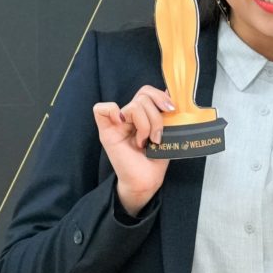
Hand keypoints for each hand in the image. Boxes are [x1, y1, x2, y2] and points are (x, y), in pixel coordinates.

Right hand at [91, 85, 172, 214]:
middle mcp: (129, 116)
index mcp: (143, 114)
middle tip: (158, 135)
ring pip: (134, 106)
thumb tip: (170, 92)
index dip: (160, 96)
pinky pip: (101, 110)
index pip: (147, 91)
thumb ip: (166, 114)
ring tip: (147, 141)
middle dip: (157, 116)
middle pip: (143, 96)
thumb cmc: (156, 160)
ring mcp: (116, 123)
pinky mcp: (106, 132)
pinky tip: (123, 125)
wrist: (147, 180)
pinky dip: (112, 111)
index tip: (171, 110)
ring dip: (146, 125)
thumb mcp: (167, 132)